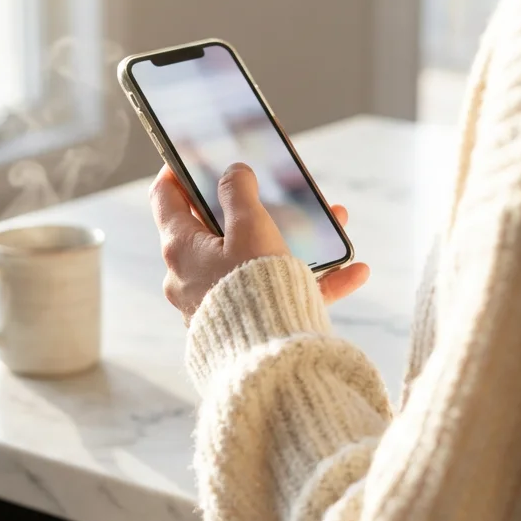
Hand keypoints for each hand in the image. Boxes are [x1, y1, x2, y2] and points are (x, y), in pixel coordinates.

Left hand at [150, 163, 370, 321]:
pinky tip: (354, 273)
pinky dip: (315, 283)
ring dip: (296, 242)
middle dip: (259, 208)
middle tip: (280, 192)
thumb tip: (233, 173)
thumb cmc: (253, 289)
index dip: (177, 171)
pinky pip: (281, 295)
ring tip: (333, 229)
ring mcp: (218, 302)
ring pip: (257, 261)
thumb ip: (240, 193)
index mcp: (181, 248)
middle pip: (220, 229)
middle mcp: (191, 277)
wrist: (268, 362)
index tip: (193, 157)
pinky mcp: (246, 325)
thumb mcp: (250, 228)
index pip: (166, 198)